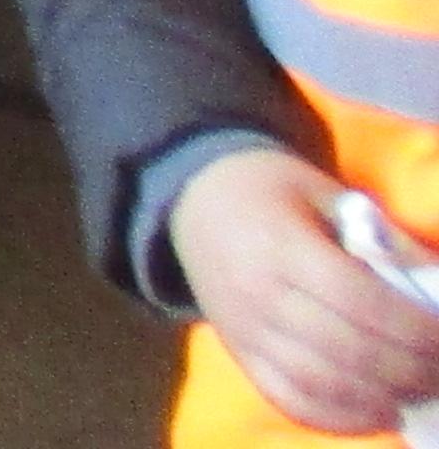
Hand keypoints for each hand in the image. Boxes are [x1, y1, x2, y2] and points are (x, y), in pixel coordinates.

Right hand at [172, 148, 438, 436]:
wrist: (193, 199)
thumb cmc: (268, 189)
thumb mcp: (323, 192)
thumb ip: (381, 236)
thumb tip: (434, 283)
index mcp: (279, 245)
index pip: (356, 298)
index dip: (411, 326)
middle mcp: (257, 294)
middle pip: (345, 348)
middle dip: (408, 368)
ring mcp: (244, 330)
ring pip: (320, 383)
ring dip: (381, 398)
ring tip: (419, 390)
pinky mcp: (239, 354)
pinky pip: (290, 400)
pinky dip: (339, 417)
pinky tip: (378, 410)